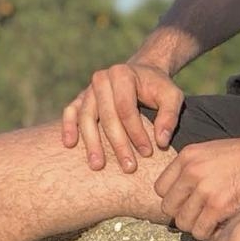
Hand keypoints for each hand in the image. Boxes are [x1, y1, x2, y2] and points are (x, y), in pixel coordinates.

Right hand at [61, 62, 183, 173]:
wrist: (142, 74)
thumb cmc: (158, 88)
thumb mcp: (172, 96)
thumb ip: (170, 116)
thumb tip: (160, 142)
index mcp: (123, 74)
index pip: (126, 107)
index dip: (136, 132)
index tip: (147, 153)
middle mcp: (102, 78)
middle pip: (106, 115)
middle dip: (118, 143)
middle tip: (128, 167)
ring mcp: (89, 88)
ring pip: (86, 116)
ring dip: (91, 142)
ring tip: (97, 165)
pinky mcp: (81, 98)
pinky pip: (70, 111)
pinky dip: (68, 127)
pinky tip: (70, 144)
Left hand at [154, 135, 239, 240]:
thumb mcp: (211, 152)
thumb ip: (191, 169)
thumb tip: (175, 198)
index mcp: (187, 156)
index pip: (160, 189)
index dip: (174, 199)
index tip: (188, 202)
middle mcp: (192, 171)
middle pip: (169, 209)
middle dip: (184, 215)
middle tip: (201, 215)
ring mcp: (205, 189)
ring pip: (184, 224)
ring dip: (198, 227)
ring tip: (214, 220)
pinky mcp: (219, 206)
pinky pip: (201, 232)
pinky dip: (211, 234)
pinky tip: (223, 225)